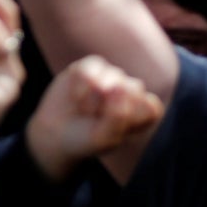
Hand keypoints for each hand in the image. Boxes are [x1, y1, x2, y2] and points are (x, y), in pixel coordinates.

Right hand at [24, 54, 166, 179]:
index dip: (132, 117)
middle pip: (134, 89)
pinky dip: (82, 84)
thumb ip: (118, 117)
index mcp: (141, 113)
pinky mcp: (90, 67)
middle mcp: (129, 92)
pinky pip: (92, 66)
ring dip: (95, 98)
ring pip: (114, 76)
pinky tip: (75, 97)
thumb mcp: (104, 138)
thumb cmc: (86, 139)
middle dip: (111, 107)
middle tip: (96, 121)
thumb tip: (119, 86)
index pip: (151, 108)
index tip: (115, 130)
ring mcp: (110, 77)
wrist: (55, 134)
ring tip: (84, 111)